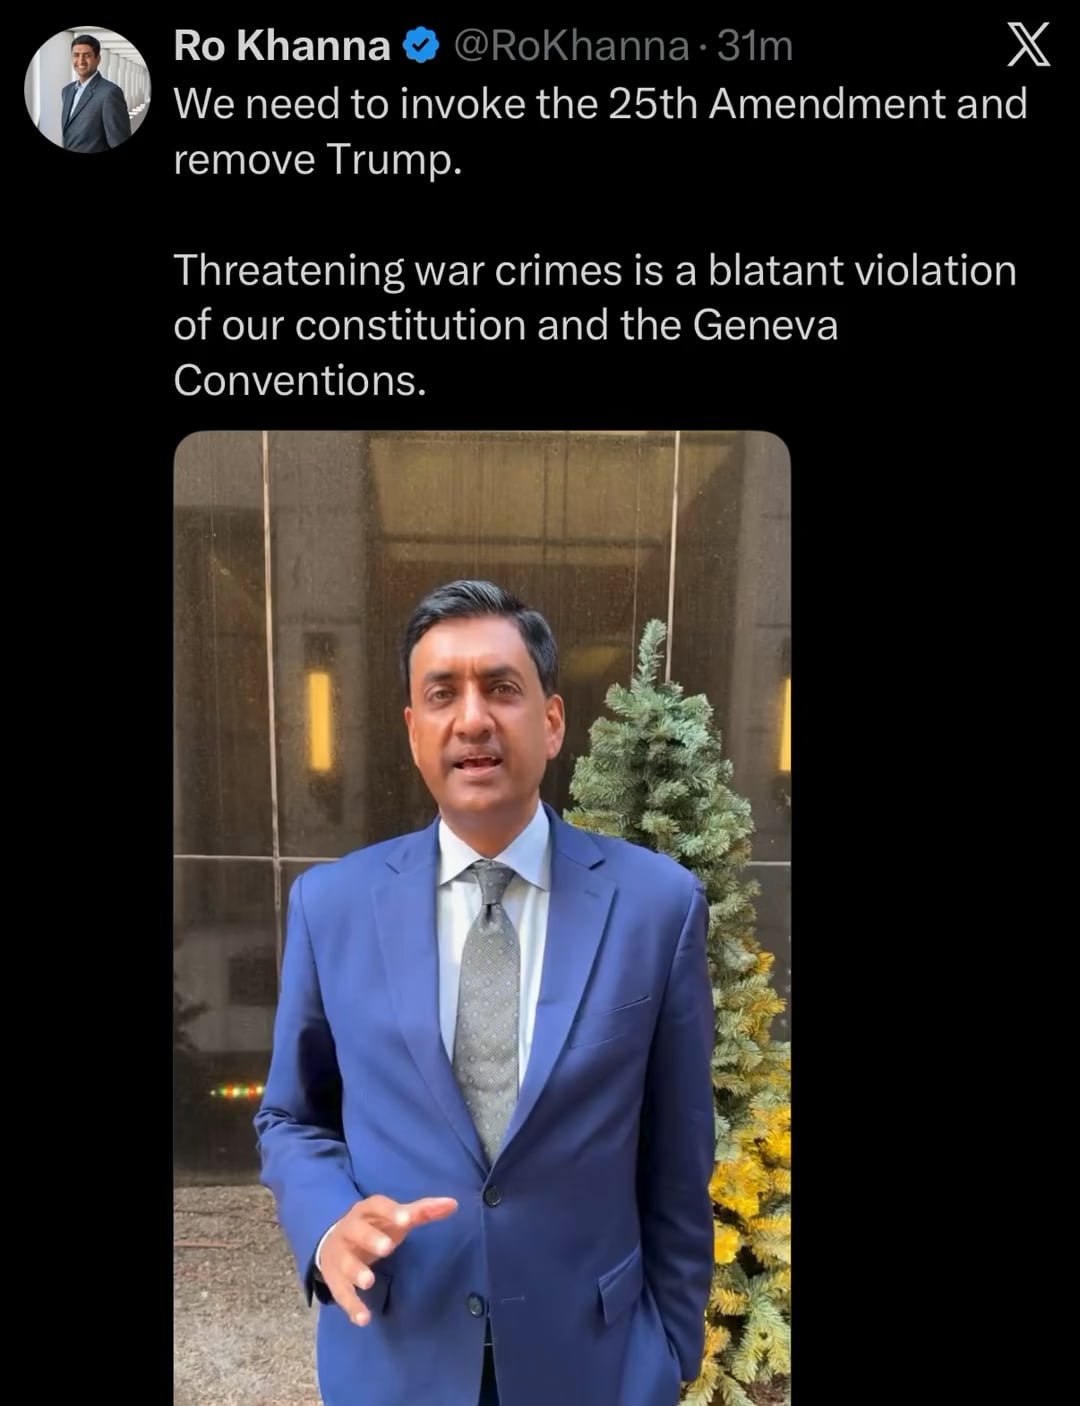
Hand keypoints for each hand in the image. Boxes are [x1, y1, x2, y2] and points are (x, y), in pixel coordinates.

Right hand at [320, 1195, 457, 1324]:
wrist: (331, 1242)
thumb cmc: (374, 1227)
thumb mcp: (395, 1217)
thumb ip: (422, 1212)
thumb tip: (453, 1204)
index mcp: (367, 1211)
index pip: (377, 1206)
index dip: (391, 1212)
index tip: (407, 1220)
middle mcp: (349, 1230)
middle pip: (358, 1232)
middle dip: (371, 1240)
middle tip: (387, 1249)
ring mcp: (340, 1256)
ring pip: (346, 1263)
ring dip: (356, 1272)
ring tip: (369, 1282)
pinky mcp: (335, 1280)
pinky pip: (341, 1294)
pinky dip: (351, 1307)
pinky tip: (363, 1319)